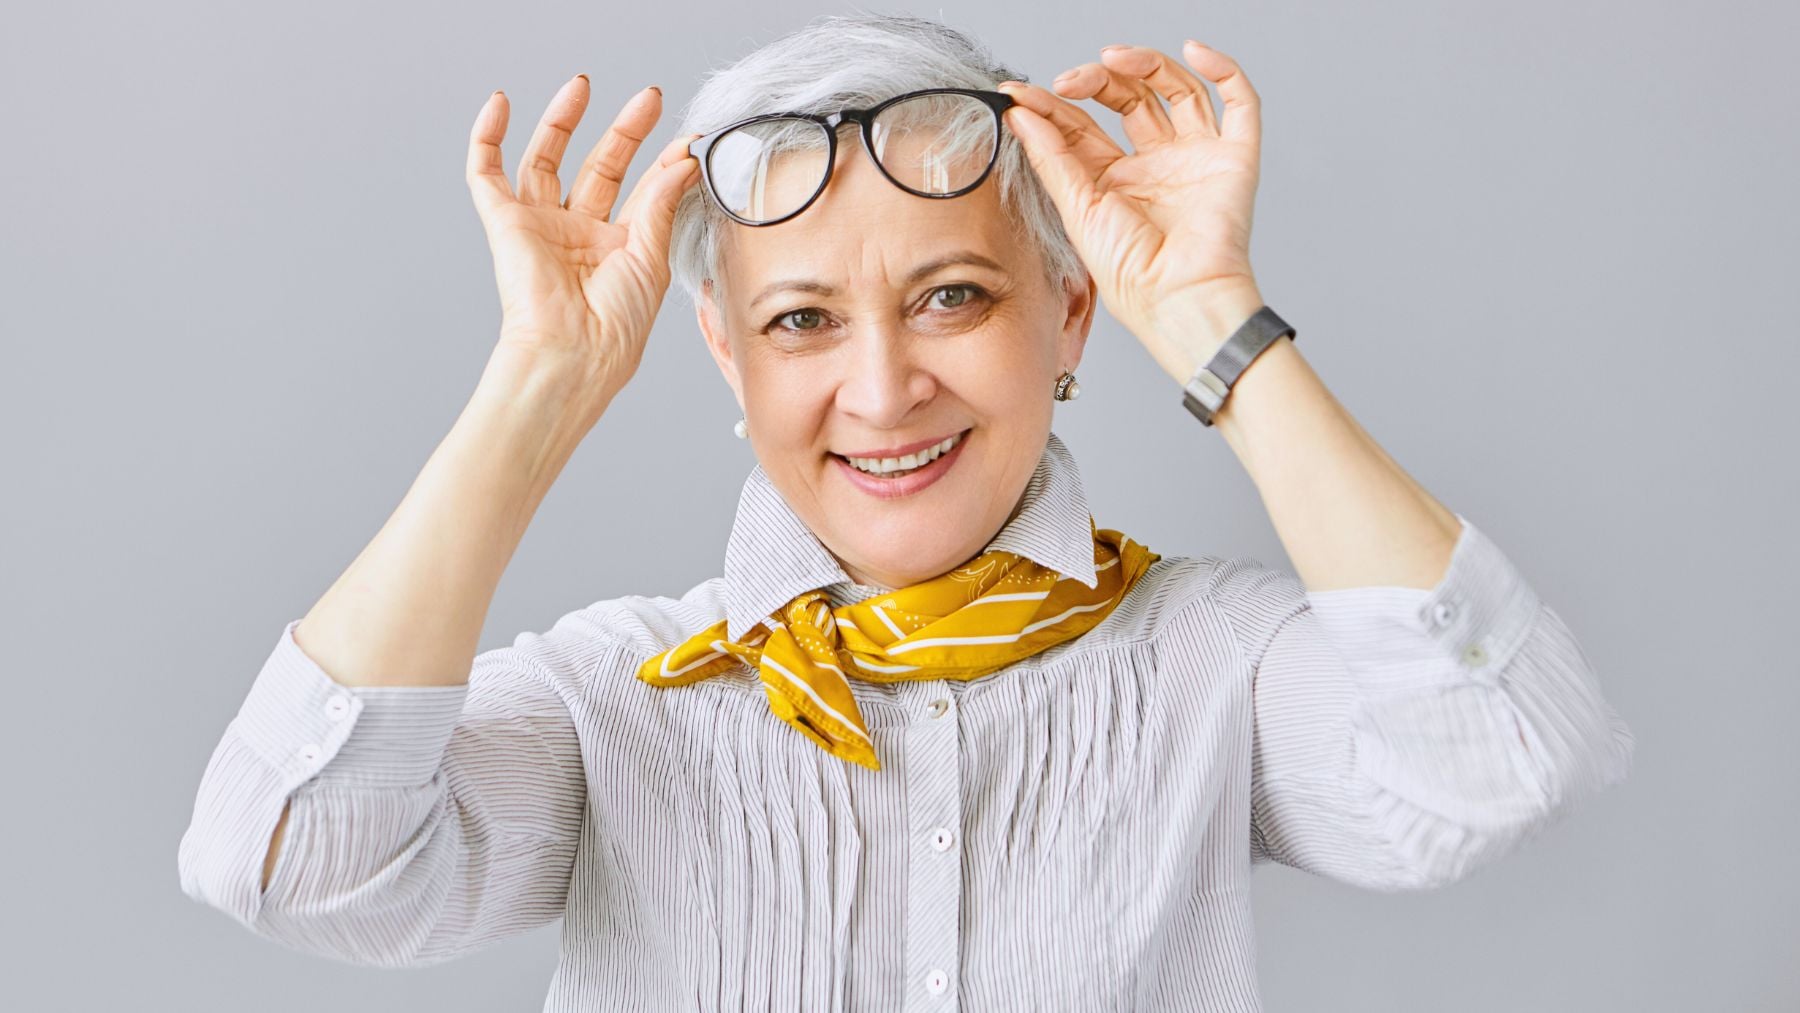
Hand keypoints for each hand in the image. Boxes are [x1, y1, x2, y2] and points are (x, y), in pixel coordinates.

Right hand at [465, 76, 700, 394]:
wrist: (573, 352)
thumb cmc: (615, 326)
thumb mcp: (652, 258)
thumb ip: (661, 203)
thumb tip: (682, 160)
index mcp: (619, 249)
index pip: (641, 191)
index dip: (662, 162)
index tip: (686, 139)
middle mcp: (579, 235)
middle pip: (599, 167)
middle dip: (624, 131)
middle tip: (648, 98)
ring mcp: (541, 226)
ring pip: (546, 160)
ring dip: (562, 121)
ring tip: (582, 86)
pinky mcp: (505, 224)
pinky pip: (485, 173)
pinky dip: (486, 137)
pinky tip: (501, 103)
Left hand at [998, 41, 1267, 383]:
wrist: (1177, 299)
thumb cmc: (1131, 275)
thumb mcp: (1077, 209)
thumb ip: (1051, 157)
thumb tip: (1021, 114)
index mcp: (1114, 182)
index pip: (1083, 126)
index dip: (1052, 104)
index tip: (1019, 92)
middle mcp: (1155, 166)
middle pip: (1129, 99)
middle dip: (1097, 81)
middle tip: (1068, 81)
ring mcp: (1195, 159)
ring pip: (1177, 90)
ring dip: (1146, 64)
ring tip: (1114, 58)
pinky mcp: (1234, 158)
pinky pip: (1239, 102)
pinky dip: (1222, 69)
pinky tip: (1194, 52)